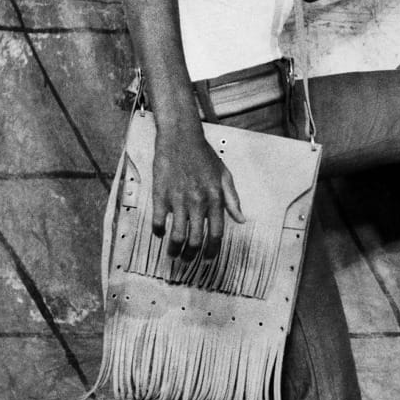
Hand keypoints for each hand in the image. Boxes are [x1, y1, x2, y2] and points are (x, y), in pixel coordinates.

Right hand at [151, 117, 244, 255]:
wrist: (181, 138)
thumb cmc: (203, 155)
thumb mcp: (224, 176)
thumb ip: (232, 200)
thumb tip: (240, 220)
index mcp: (215, 199)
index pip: (216, 234)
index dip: (213, 251)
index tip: (208, 260)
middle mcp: (198, 202)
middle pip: (196, 240)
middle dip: (192, 256)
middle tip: (187, 261)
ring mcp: (179, 200)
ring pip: (177, 236)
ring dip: (175, 250)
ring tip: (173, 255)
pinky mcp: (161, 195)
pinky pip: (158, 221)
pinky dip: (158, 231)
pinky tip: (160, 233)